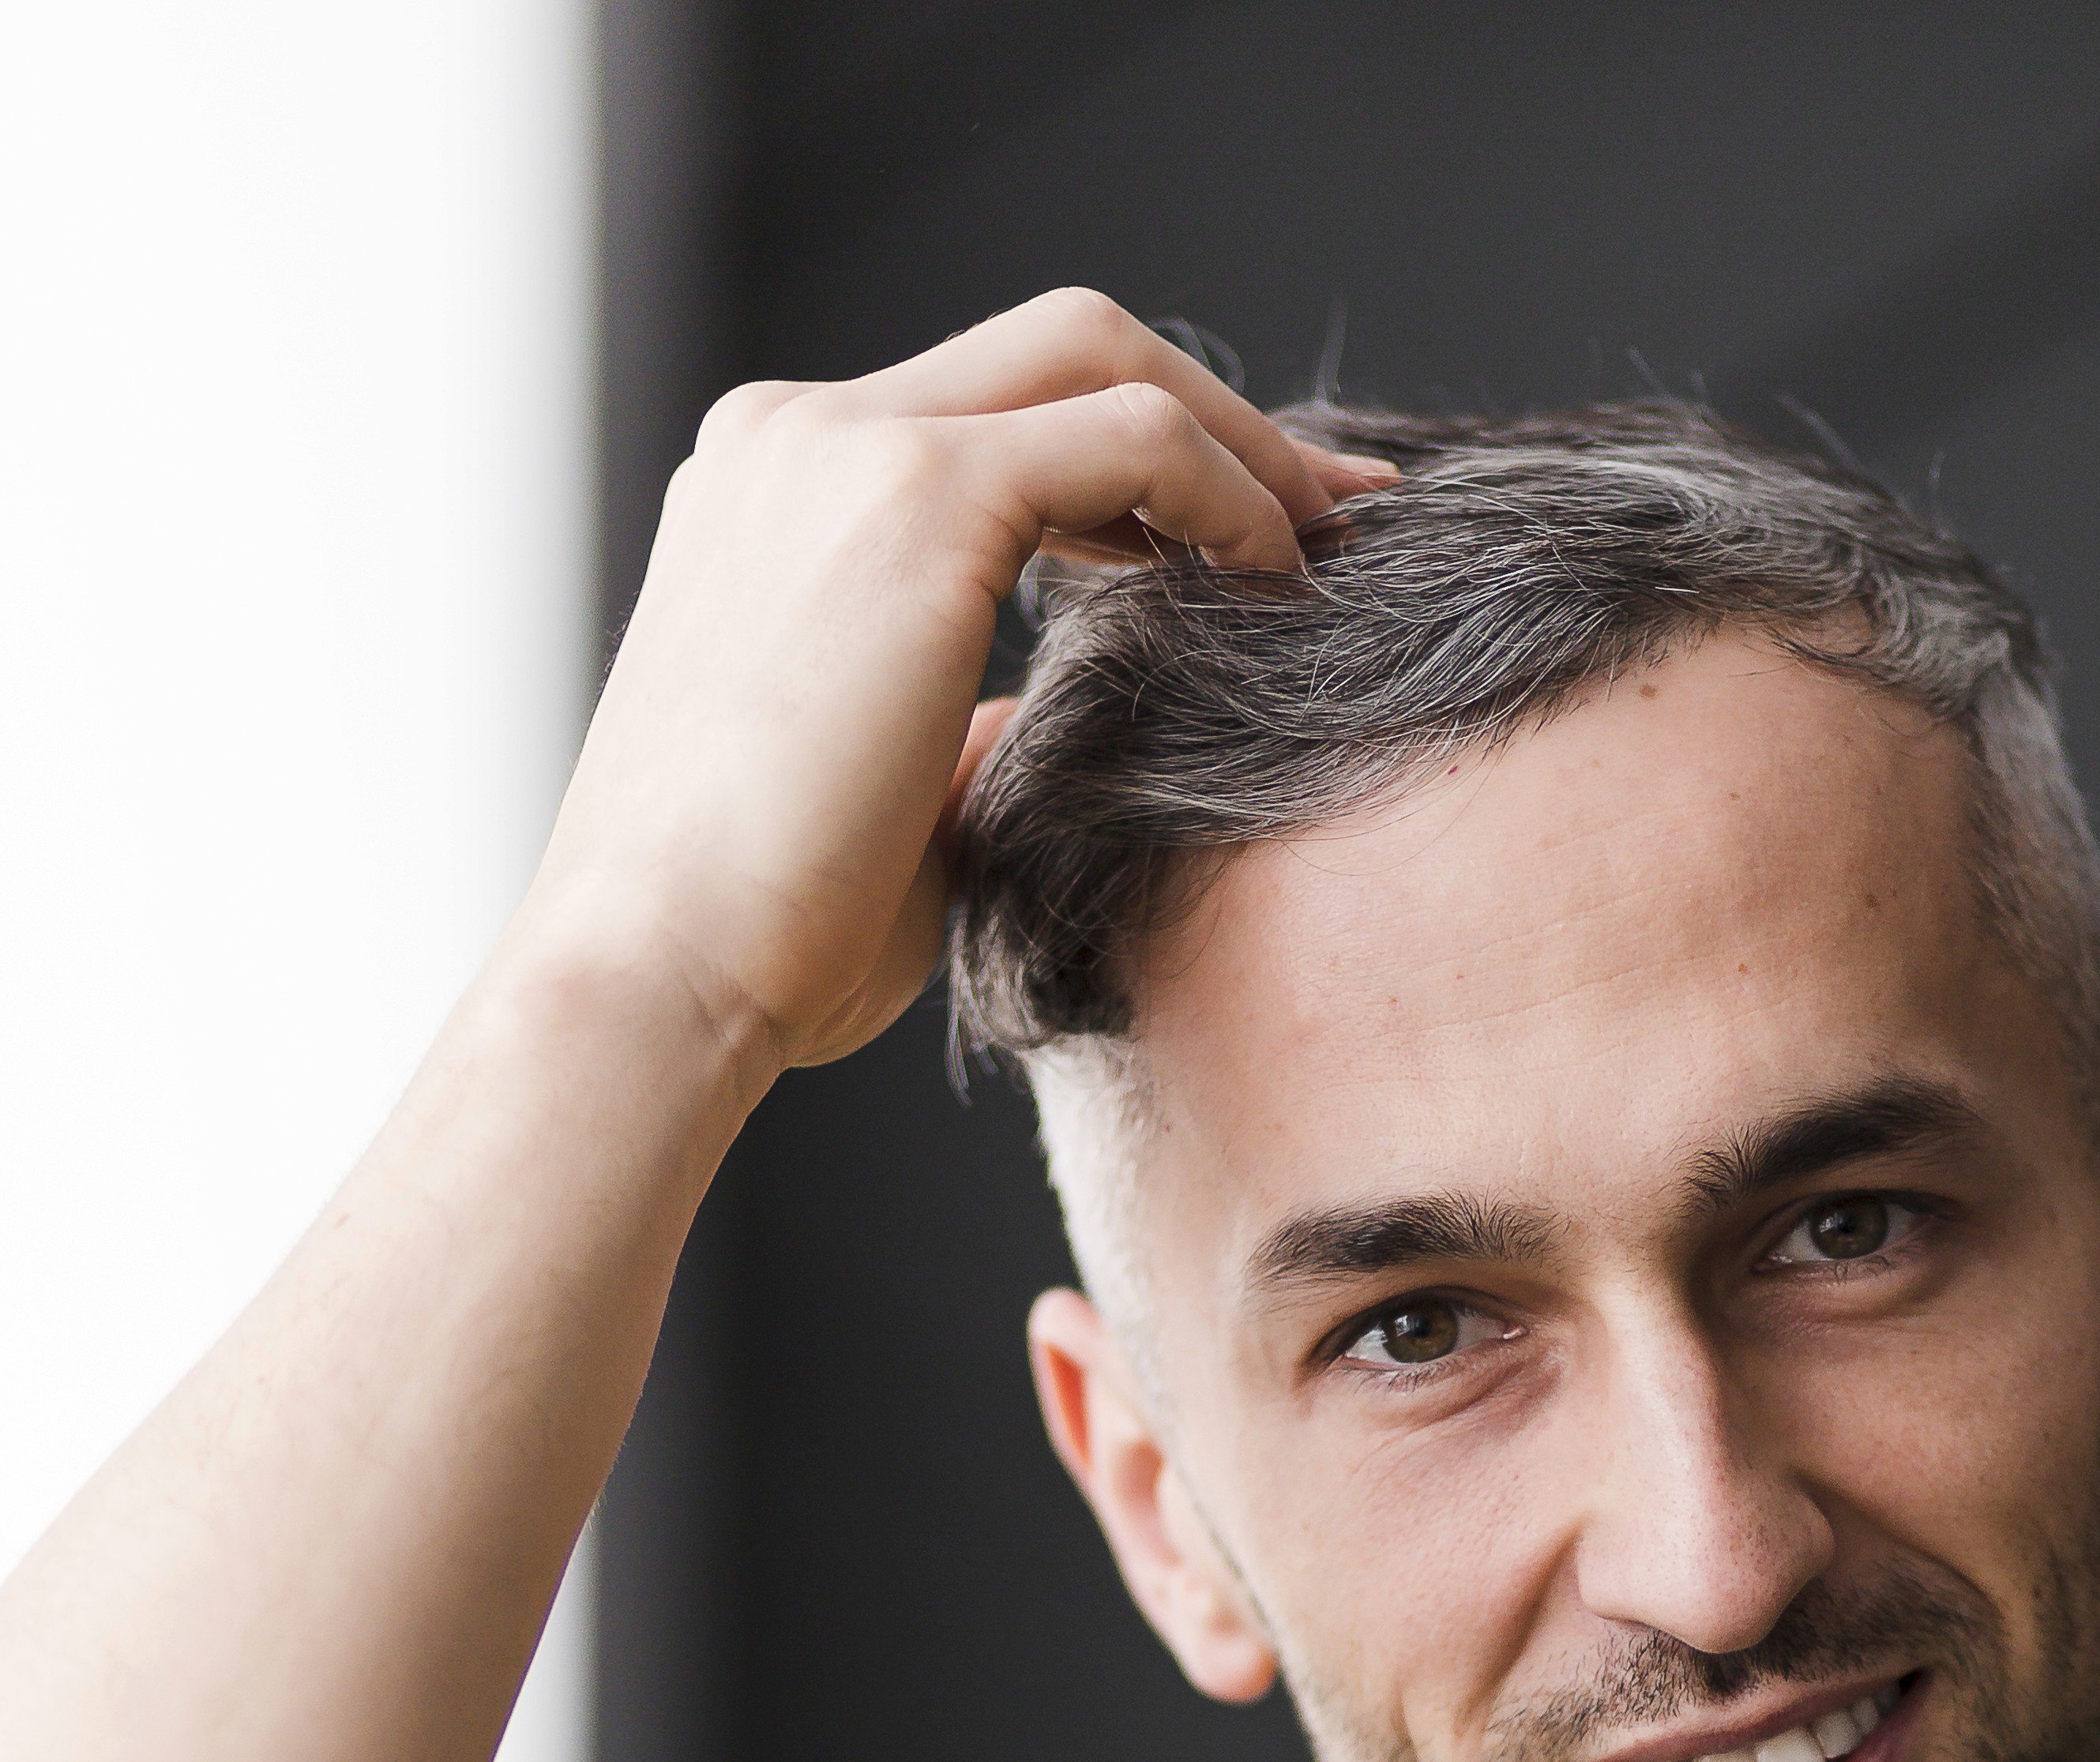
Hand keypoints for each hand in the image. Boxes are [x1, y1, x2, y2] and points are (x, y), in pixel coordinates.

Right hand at [521, 290, 1390, 1078]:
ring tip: (1329, 551)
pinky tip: (1279, 589)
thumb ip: (963, 732)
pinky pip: (1128, 436)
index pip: (992, 414)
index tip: (1255, 539)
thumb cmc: (762, 941)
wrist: (657, 975)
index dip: (1140, 462)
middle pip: (1055, 344)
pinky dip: (1225, 494)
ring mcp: (845, 449)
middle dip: (1214, 414)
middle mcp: (797, 438)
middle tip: (1337, 511)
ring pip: (1099, 355)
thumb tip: (1045, 728)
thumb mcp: (887, 804)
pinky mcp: (914, 498)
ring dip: (1236, 444)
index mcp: (776, 494)